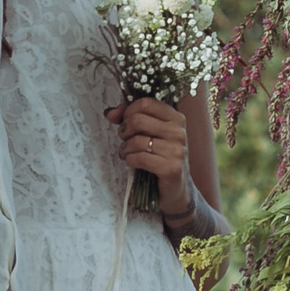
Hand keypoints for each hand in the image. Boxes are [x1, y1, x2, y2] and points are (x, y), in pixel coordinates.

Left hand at [109, 98, 193, 214]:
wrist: (176, 187)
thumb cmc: (159, 156)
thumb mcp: (148, 133)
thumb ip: (129, 118)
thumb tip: (110, 112)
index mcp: (176, 118)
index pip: (146, 103)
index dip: (129, 111)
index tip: (125, 121)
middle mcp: (179, 132)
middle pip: (138, 119)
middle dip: (124, 130)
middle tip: (124, 139)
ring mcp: (177, 150)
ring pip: (137, 141)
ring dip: (125, 149)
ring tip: (127, 153)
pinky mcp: (171, 168)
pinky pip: (139, 158)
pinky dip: (130, 160)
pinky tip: (132, 163)